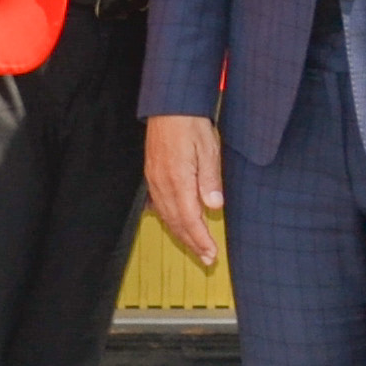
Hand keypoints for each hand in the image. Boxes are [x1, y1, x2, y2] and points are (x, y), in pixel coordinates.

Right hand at [144, 113, 224, 272]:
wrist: (169, 105)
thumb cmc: (191, 123)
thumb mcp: (209, 148)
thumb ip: (210, 178)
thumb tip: (214, 206)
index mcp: (178, 180)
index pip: (190, 220)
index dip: (200, 240)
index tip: (211, 254)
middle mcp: (162, 184)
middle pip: (176, 223)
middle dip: (192, 244)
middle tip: (206, 259)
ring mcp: (154, 180)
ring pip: (166, 216)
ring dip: (180, 235)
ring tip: (194, 247)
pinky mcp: (152, 174)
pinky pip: (158, 205)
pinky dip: (168, 220)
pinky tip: (174, 224)